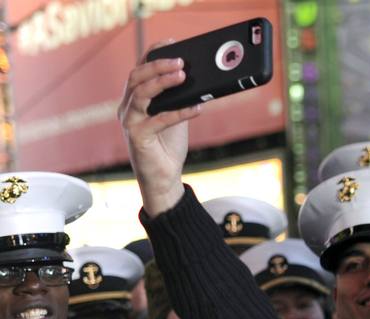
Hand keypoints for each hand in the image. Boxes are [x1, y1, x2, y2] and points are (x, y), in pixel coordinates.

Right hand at [118, 45, 202, 215]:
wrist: (164, 179)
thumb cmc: (168, 146)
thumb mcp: (176, 116)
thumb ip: (179, 99)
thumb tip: (197, 81)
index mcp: (134, 99)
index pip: (140, 69)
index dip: (153, 54)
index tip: (172, 44)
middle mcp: (127, 107)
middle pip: (137, 77)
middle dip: (158, 66)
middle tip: (181, 61)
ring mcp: (129, 122)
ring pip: (140, 94)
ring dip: (163, 83)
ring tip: (183, 76)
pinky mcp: (137, 137)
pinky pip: (157, 120)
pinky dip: (177, 113)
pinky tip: (196, 109)